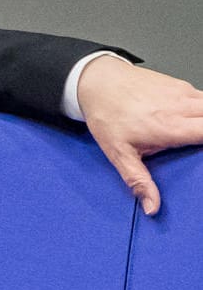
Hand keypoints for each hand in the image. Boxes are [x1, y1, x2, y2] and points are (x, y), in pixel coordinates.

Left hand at [78, 56, 202, 214]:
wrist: (97, 82)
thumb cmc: (107, 115)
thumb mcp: (119, 153)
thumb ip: (138, 180)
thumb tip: (152, 207)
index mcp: (171, 127)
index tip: (201, 154)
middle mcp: (182, 107)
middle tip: (197, 147)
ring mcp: (184, 93)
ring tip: (194, 136)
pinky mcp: (181, 85)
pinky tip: (196, 120)